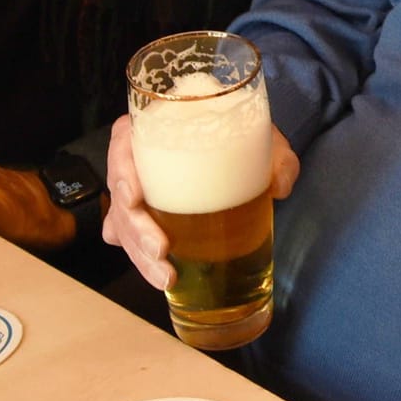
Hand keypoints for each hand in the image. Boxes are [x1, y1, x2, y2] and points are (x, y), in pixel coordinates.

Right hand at [101, 112, 299, 289]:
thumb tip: (279, 186)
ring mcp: (140, 187)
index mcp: (162, 124)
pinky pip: (129, 235)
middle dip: (134, 228)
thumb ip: (280, 159)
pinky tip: (156, 274)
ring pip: (122, 221)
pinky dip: (138, 255)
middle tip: (160, 251)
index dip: (121, 169)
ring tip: (166, 276)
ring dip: (138, 251)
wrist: (248, 149)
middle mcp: (142, 155)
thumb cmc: (248, 137)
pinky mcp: (147, 212)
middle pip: (120, 191)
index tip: (134, 197)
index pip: (123, 139)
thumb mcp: (269, 140)